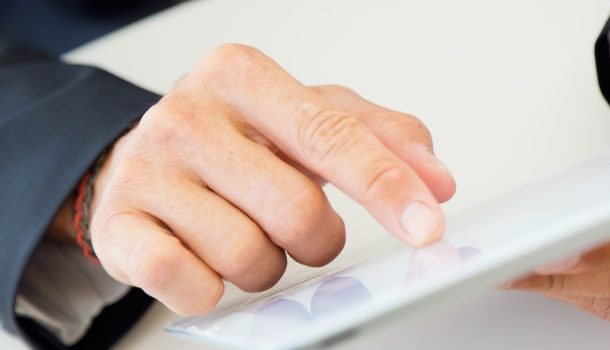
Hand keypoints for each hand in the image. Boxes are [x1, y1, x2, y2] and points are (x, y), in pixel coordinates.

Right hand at [84, 44, 455, 314]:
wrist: (146, 158)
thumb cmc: (241, 138)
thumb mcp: (313, 116)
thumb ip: (384, 138)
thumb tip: (437, 182)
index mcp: (242, 77)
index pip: (331, 135)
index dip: (385, 185)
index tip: (426, 223)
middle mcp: (187, 114)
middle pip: (296, 211)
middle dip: (317, 237)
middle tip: (300, 226)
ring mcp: (145, 169)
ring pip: (248, 257)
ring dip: (267, 265)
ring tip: (246, 232)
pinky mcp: (116, 225)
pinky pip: (189, 285)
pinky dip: (213, 288)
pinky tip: (206, 259)